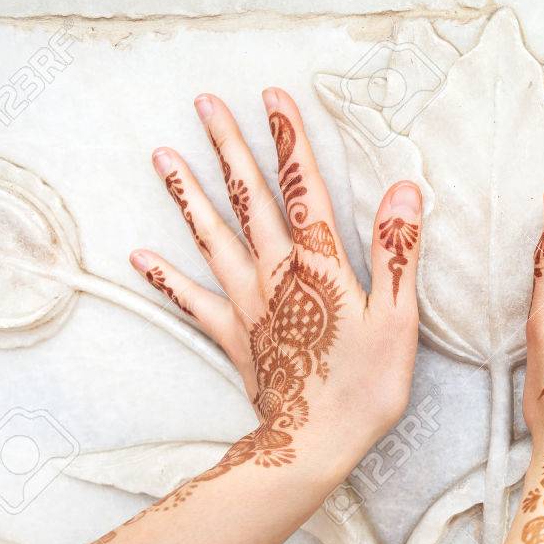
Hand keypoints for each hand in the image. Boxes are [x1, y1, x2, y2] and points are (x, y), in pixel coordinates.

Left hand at [130, 87, 421, 475]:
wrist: (313, 446)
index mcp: (321, 265)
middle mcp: (277, 275)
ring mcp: (249, 305)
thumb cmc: (364, 387)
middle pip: (248, 200)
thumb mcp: (399, 320)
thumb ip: (398, 251)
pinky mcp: (233, 337)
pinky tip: (140, 256)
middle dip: (227, 148)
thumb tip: (403, 189)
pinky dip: (166, 277)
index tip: (271, 97)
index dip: (289, 140)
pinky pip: (193, 300)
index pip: (303, 189)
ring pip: (212, 238)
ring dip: (188, 195)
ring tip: (161, 155)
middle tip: (203, 104)